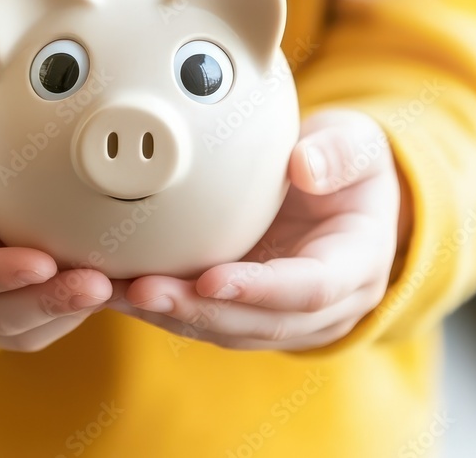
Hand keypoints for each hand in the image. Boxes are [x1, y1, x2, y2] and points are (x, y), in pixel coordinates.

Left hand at [112, 108, 407, 350]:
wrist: (346, 193)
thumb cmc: (350, 166)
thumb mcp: (357, 145)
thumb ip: (338, 153)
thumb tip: (304, 166)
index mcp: (356, 266)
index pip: (308, 289)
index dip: (259, 289)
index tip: (210, 279)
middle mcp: (324, 307)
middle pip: (258, 324)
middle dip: (198, 311)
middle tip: (143, 290)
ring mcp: (284, 316)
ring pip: (226, 330)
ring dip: (170, 317)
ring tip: (118, 294)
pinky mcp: (249, 313)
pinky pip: (206, 320)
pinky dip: (164, 310)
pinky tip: (120, 293)